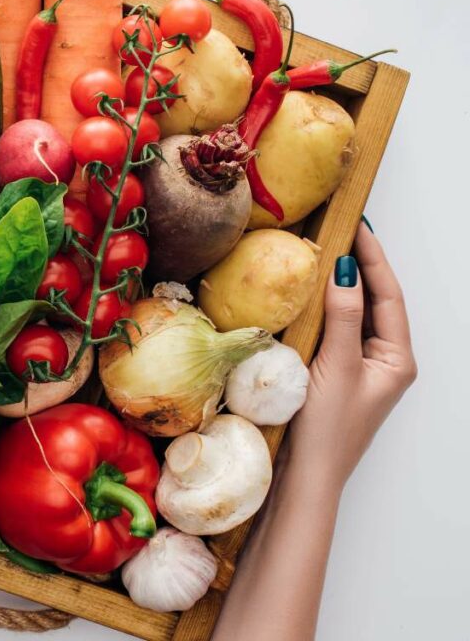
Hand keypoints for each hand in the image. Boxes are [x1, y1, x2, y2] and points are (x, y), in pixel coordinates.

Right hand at [290, 223, 416, 488]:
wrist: (307, 476)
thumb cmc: (327, 429)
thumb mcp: (336, 367)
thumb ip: (341, 318)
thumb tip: (344, 272)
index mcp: (397, 359)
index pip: (388, 296)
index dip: (373, 260)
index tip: (357, 228)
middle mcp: (384, 361)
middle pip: (376, 302)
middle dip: (360, 266)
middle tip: (341, 231)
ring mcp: (361, 367)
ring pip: (356, 314)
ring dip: (342, 285)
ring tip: (325, 252)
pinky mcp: (337, 374)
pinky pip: (336, 330)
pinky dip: (326, 307)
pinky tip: (310, 294)